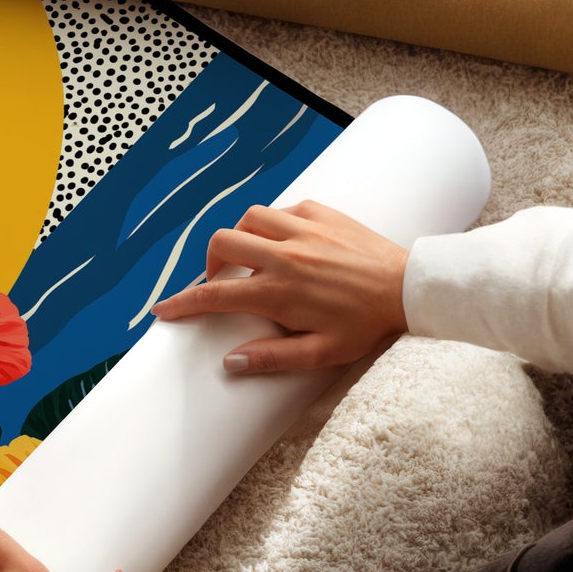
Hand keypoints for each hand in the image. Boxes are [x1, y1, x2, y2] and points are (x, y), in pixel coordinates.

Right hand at [151, 200, 408, 374]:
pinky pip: (283, 208)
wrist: (410, 288)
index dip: (182, 303)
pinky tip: (285, 240)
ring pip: (248, 218)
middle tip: (221, 281)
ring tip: (251, 257)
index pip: (215, 296)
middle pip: (222, 244)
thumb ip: (273, 358)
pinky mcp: (322, 213)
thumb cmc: (367, 325)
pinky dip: (274, 223)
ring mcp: (303, 230)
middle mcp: (284, 255)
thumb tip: (230, 362)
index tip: (162, 309)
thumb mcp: (321, 353)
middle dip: (210, 263)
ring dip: (241, 237)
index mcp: (279, 292)